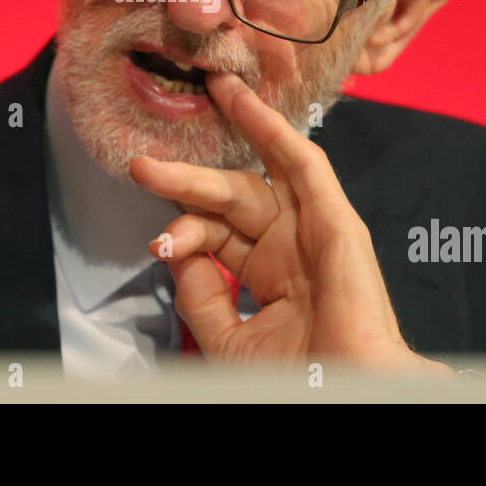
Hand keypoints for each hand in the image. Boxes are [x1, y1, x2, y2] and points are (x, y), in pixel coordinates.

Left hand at [129, 71, 452, 375]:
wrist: (341, 392)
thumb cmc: (296, 380)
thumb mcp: (228, 339)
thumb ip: (201, 295)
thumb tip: (177, 251)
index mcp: (270, 275)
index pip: (216, 234)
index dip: (184, 231)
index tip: (156, 245)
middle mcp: (291, 248)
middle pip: (231, 198)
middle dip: (186, 181)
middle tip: (143, 166)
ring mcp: (315, 231)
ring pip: (264, 173)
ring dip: (235, 130)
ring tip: (205, 94)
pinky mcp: (337, 221)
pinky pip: (304, 165)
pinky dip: (274, 131)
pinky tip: (244, 103)